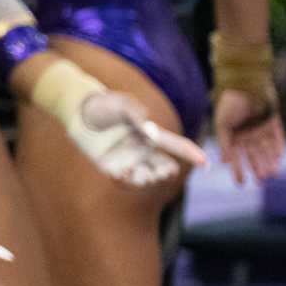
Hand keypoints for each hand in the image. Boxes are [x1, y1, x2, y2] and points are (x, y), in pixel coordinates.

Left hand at [72, 88, 206, 186]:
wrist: (81, 111)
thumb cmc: (106, 104)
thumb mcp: (123, 104)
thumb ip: (135, 114)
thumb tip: (147, 129)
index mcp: (152, 135)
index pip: (176, 146)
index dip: (191, 154)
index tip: (205, 163)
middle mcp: (144, 151)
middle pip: (165, 169)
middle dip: (166, 174)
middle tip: (161, 171)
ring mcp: (129, 160)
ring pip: (147, 179)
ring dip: (146, 180)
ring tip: (134, 171)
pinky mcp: (111, 167)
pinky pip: (125, 182)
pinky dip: (126, 181)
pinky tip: (121, 174)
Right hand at [213, 88, 284, 186]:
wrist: (244, 84)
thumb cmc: (229, 103)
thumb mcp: (222, 124)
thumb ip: (224, 143)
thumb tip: (223, 161)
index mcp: (233, 135)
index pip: (235, 157)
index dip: (238, 170)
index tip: (241, 184)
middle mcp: (247, 135)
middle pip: (253, 155)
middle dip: (257, 168)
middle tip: (261, 180)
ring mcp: (260, 129)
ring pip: (266, 150)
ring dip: (268, 162)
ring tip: (270, 173)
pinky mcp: (272, 123)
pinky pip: (277, 139)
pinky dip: (278, 148)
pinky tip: (278, 158)